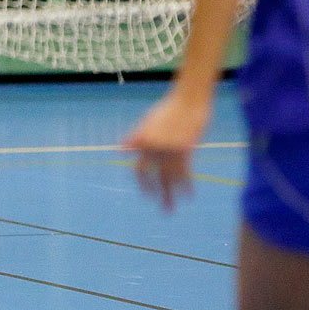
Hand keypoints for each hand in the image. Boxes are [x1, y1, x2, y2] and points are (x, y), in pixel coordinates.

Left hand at [121, 86, 213, 211]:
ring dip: (171, 196)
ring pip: (170, 179)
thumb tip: (120, 151)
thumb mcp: (147, 122)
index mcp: (142, 141)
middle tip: (163, 210)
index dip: (143, 183)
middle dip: (157, 195)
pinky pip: (185, 172)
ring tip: (170, 209)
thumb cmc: (168, 109)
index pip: (139, 169)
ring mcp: (169, 149)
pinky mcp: (185, 149)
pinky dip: (187, 185)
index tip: (147, 194)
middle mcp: (153, 147)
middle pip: (153, 177)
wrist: (187, 99)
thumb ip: (135, 139)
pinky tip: (188, 196)